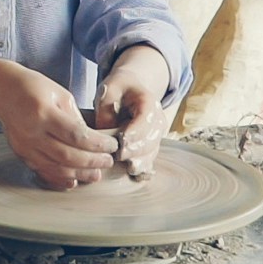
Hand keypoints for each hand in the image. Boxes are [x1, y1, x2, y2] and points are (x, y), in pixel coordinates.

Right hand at [0, 61, 116, 189]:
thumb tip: (92, 140)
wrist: (1, 90)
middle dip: (92, 162)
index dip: (97, 145)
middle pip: (67, 156)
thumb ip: (76, 118)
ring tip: (96, 174)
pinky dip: (60, 178)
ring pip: (56, 168)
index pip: (76, 136)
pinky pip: (43, 171)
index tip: (111, 146)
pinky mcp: (21, 153)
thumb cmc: (32, 87)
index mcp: (44, 113)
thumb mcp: (60, 94)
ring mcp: (25, 146)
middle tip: (108, 162)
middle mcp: (32, 132)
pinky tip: (74, 180)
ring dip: (79, 174)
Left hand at [91, 46, 174, 176]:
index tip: (122, 141)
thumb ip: (106, 108)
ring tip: (129, 168)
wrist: (132, 88)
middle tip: (119, 156)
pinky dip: (144, 167)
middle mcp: (158, 120)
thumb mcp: (108, 89)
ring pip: (151, 152)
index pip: (146, 119)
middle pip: (150, 138)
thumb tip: (104, 132)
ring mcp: (156, 135)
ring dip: (141, 161)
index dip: (135, 131)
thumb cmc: (119, 88)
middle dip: (136, 149)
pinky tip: (136, 175)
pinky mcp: (151, 145)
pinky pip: (150, 159)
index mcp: (149, 102)